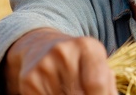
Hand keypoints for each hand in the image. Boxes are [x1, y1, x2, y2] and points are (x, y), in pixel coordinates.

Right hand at [1, 28, 117, 93]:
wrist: (42, 46)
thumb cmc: (79, 61)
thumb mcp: (97, 64)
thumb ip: (106, 83)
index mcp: (87, 46)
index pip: (97, 83)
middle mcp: (63, 51)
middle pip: (79, 94)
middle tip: (83, 92)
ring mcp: (44, 64)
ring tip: (68, 89)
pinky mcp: (29, 79)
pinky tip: (55, 90)